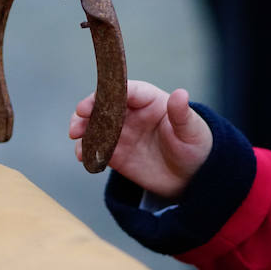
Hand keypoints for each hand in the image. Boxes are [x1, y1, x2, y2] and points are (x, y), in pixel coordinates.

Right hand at [69, 80, 212, 198]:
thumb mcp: (192, 130)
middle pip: (104, 105)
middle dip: (89, 109)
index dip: (109, 92)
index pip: (126, 91)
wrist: (192, 178)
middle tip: (79, 117)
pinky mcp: (115, 153)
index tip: (97, 99)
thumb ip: (181, 114)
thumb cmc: (195, 146)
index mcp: (149, 101)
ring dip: (82, 128)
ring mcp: (121, 133)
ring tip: (75, 136)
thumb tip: (180, 93)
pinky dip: (86, 150)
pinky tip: (82, 155)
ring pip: (95, 125)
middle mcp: (131, 114)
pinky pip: (96, 149)